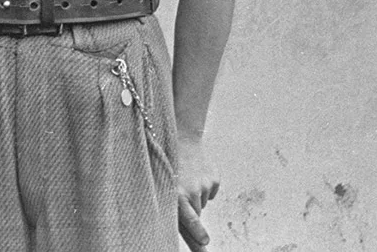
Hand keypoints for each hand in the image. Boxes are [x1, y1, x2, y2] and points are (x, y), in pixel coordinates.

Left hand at [176, 136, 219, 250]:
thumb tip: (187, 231)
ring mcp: (204, 184)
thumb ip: (173, 207)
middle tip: (192, 216)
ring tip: (184, 179)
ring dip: (194, 196)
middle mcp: (191, 190)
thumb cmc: (166, 164)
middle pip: (197, 215)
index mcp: (175, 193)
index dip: (197, 234)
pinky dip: (204, 187)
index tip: (204, 243)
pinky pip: (210, 191)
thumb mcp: (162, 183)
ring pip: (201, 203)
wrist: (180, 136)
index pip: (190, 220)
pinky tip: (195, 173)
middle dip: (192, 216)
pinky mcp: (214, 178)